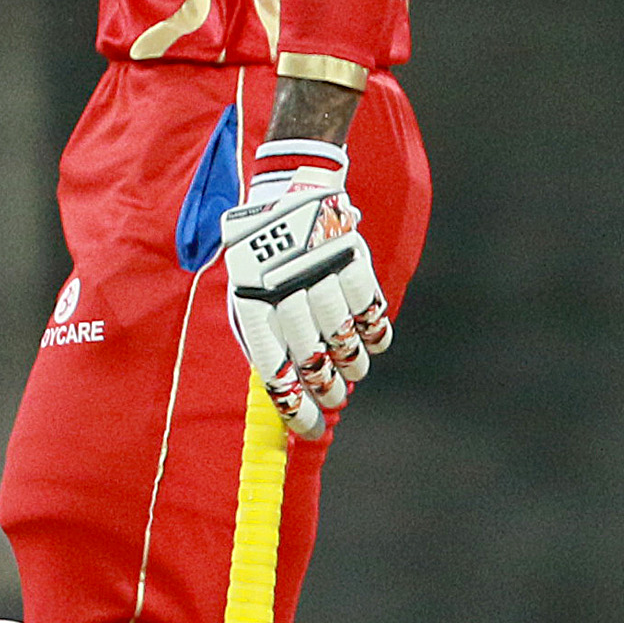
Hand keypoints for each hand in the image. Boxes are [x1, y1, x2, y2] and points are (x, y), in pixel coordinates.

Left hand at [217, 140, 392, 437]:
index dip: (296, 407)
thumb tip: (283, 398)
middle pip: (312, 358)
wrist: (287, 193)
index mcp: (251, 299)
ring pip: (345, 340)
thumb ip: (262, 342)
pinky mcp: (352, 259)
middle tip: (333, 399)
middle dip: (326, 389)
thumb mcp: (248, 294)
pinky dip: (375, 335)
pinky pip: (372, 313)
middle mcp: (284, 287)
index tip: (313, 429)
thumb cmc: (263, 260)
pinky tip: (369, 342)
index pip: (275, 368)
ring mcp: (321, 272)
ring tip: (350, 372)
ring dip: (352, 365)